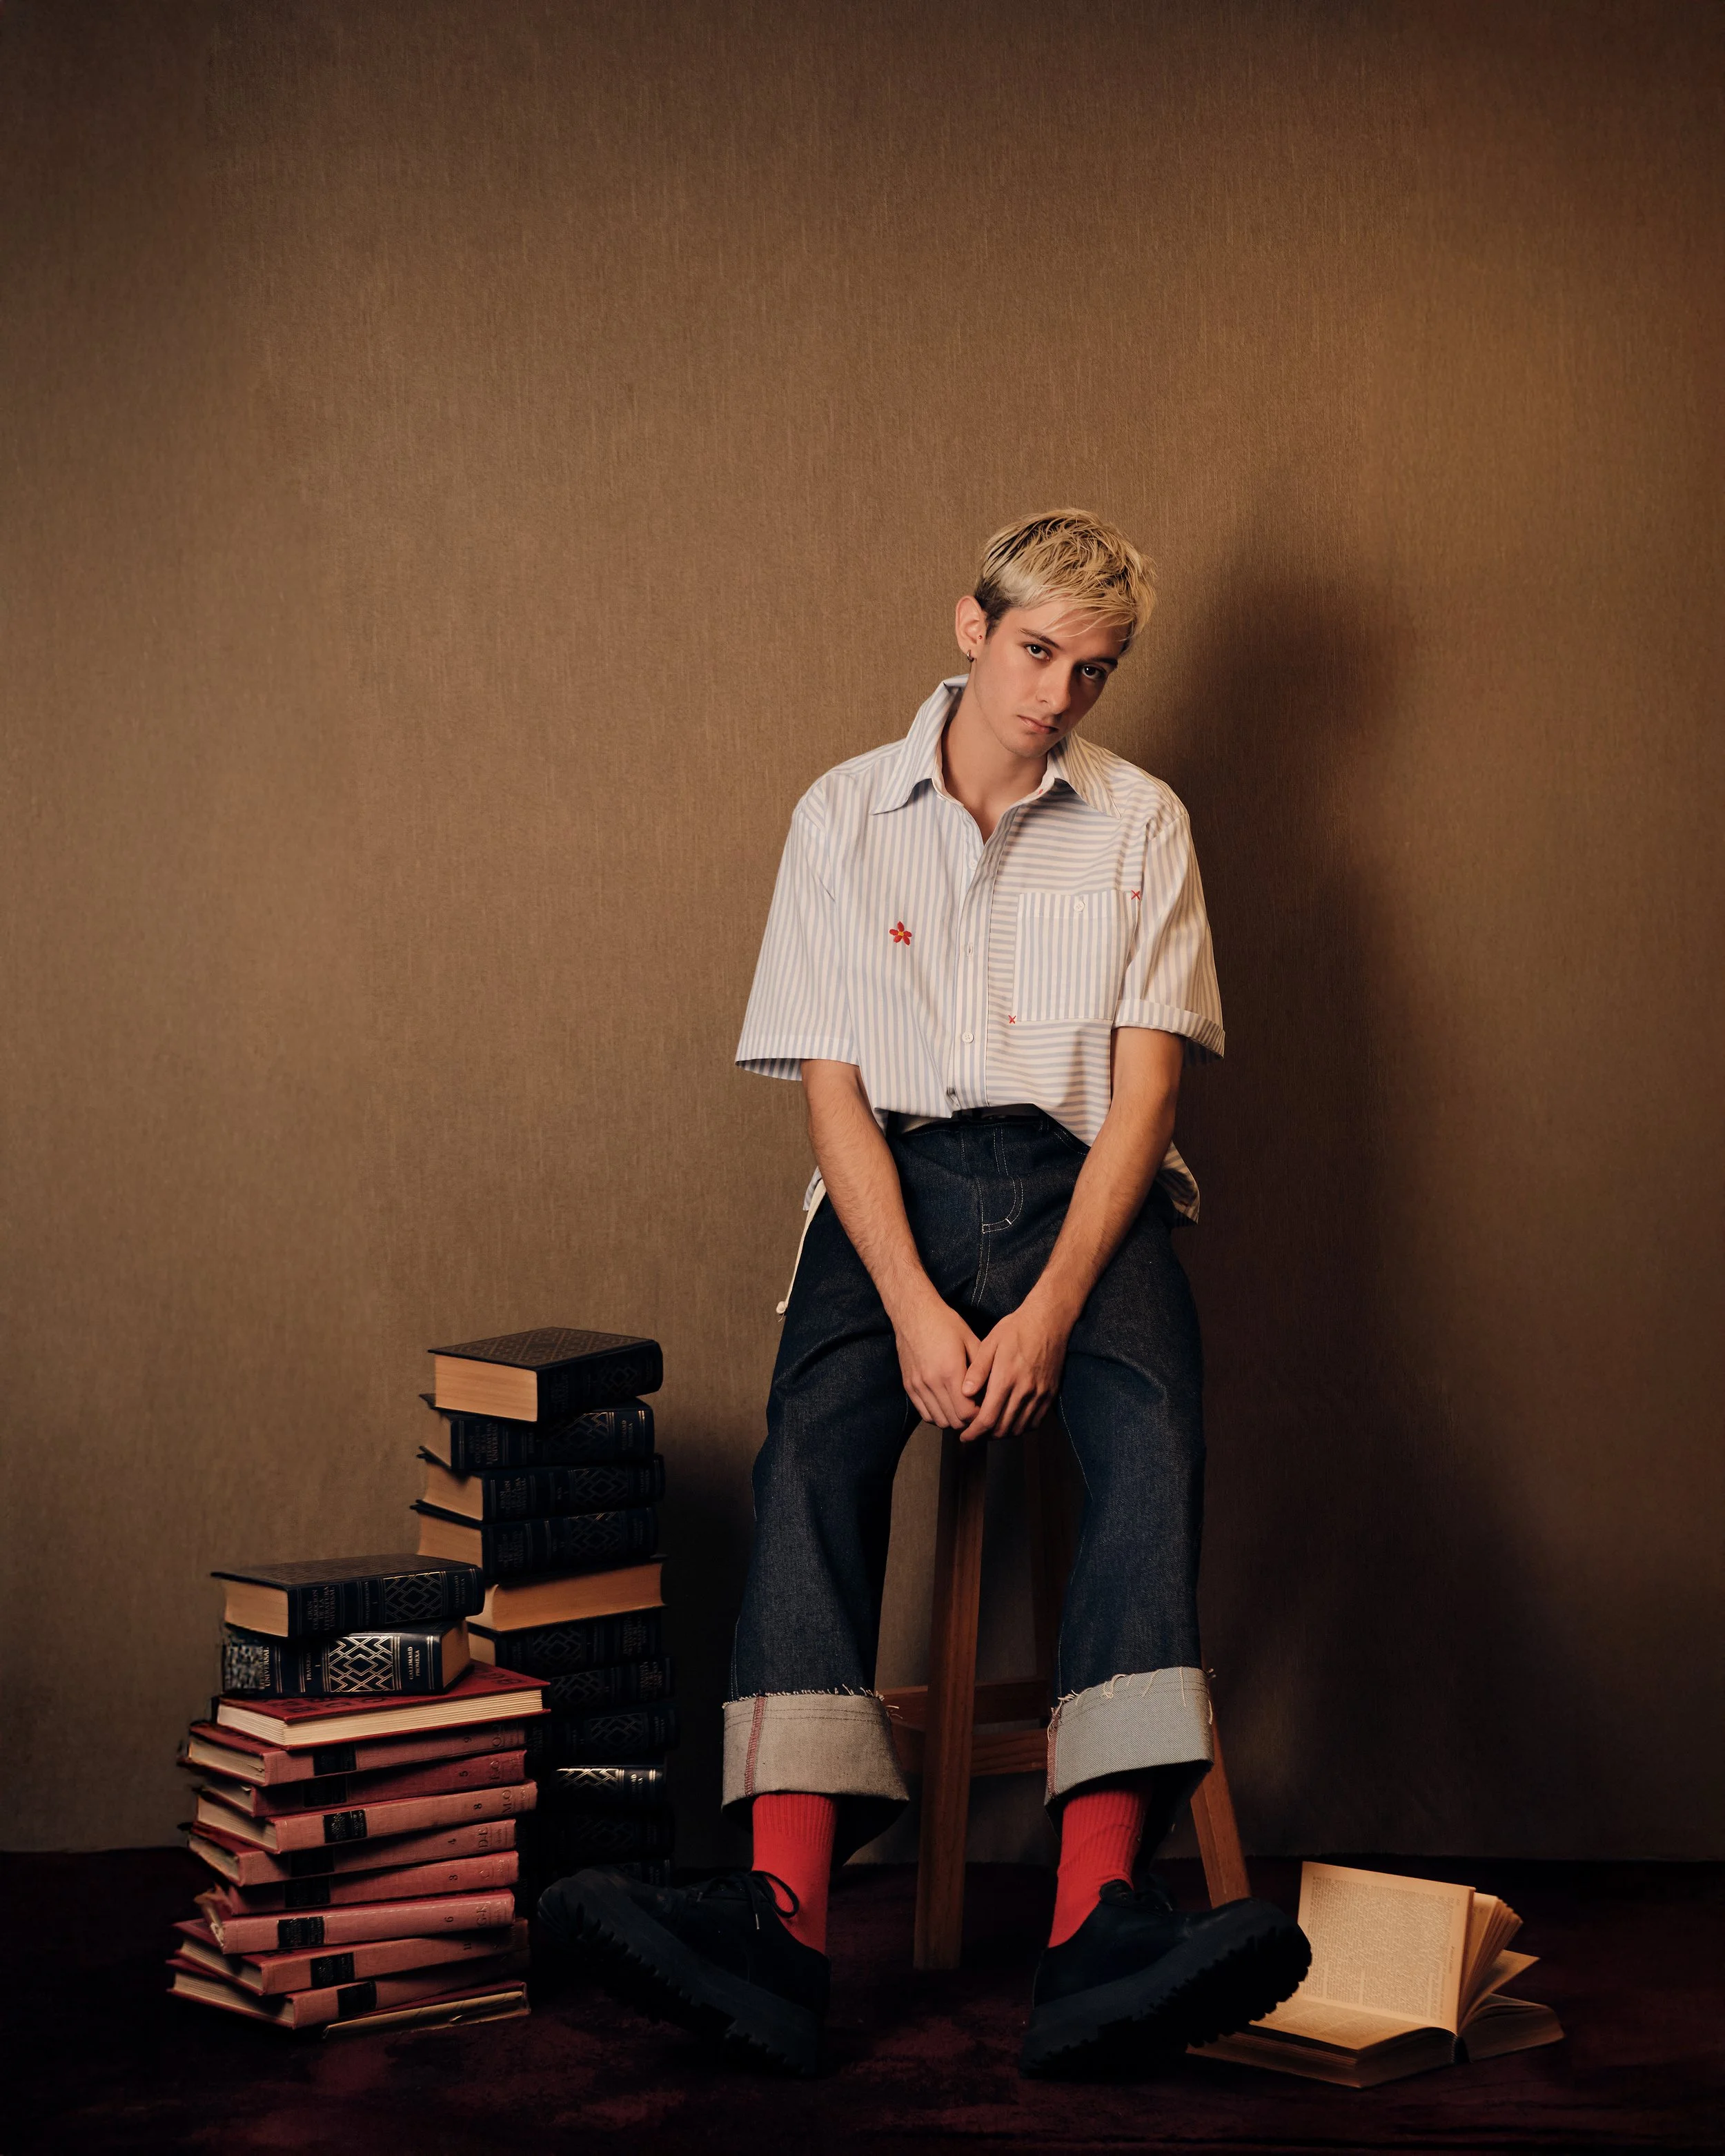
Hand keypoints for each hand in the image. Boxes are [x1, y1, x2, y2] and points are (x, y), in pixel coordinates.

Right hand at [892, 1292, 981, 1430]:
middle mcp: (932, 1383)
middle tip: (978, 1411)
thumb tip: (993, 1391)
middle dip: (968, 1420)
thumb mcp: (970, 1340)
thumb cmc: (945, 1324)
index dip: (980, 1416)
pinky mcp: (909, 1386)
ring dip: (953, 1419)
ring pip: (939, 1421)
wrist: (914, 1313)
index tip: (987, 1409)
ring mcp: (918, 1386)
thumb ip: (981, 1369)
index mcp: (950, 1372)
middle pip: (954, 1421)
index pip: (967, 1413)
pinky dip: (937, 1415)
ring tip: (962, 1409)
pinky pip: (924, 1414)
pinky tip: (946, 1404)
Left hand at [959, 1295, 1073, 1440]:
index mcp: (1006, 1378)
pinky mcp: (1050, 1394)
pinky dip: (1021, 1428)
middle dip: (985, 1436)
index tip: (964, 1437)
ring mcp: (1040, 1394)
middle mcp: (1025, 1390)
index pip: (988, 1418)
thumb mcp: (991, 1343)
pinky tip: (1010, 1422)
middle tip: (973, 1434)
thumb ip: (978, 1370)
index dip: (974, 1433)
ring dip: (1002, 1434)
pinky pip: (1035, 1422)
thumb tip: (964, 1393)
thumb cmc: (1016, 1328)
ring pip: (1019, 1428)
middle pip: (1003, 1428)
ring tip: (989, 1430)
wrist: (1049, 1320)